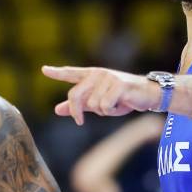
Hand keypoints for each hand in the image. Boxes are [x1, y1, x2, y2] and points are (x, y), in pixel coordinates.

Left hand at [41, 66, 160, 124]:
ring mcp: (108, 78)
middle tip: (80, 121)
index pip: (71, 73)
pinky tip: (121, 105)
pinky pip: (105, 105)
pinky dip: (111, 111)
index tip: (44, 70)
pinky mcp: (119, 84)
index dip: (57, 72)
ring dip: (103, 111)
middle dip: (76, 110)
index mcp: (91, 76)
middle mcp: (98, 74)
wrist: (148, 95)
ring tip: (114, 105)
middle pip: (75, 94)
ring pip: (93, 104)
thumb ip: (78, 105)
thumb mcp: (97, 103)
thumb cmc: (122, 99)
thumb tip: (57, 110)